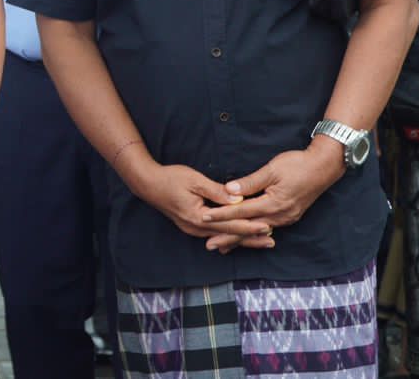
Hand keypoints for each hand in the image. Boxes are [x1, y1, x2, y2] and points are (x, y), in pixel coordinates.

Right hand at [124, 159, 274, 252]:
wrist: (147, 184)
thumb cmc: (170, 178)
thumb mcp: (195, 181)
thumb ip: (217, 192)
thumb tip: (237, 199)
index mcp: (199, 218)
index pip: (230, 225)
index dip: (250, 226)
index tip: (268, 227)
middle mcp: (196, 229)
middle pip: (229, 236)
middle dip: (251, 239)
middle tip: (272, 241)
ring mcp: (192, 229)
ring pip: (222, 237)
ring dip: (242, 239)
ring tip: (261, 241)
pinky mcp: (191, 226)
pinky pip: (214, 234)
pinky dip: (229, 235)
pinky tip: (238, 237)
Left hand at [200, 141, 345, 239]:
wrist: (324, 168)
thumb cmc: (297, 164)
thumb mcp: (272, 169)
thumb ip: (250, 182)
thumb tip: (229, 190)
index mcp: (274, 203)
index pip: (242, 211)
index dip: (222, 215)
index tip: (205, 218)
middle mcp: (280, 215)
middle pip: (249, 228)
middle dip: (229, 237)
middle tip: (209, 245)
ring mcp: (286, 218)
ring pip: (258, 231)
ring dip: (240, 238)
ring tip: (223, 245)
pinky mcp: (289, 217)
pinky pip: (268, 228)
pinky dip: (254, 232)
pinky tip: (246, 236)